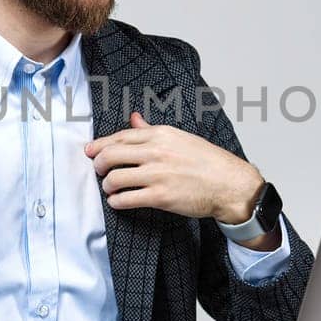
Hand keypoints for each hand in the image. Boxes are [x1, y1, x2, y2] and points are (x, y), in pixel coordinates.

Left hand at [86, 112, 264, 223]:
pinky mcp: (160, 196)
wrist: (230, 184)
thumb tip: (134, 118)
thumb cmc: (208, 162)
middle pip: (111, 155)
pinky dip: (116, 201)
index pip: (120, 136)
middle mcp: (156, 152)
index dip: (100, 144)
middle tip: (99, 171)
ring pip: (114, 178)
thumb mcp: (180, 138)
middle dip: (98, 164)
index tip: (90, 151)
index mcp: (161, 134)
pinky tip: (118, 201)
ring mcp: (157, 174)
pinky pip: (126, 199)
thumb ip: (152, 130)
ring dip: (107, 185)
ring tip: (110, 188)